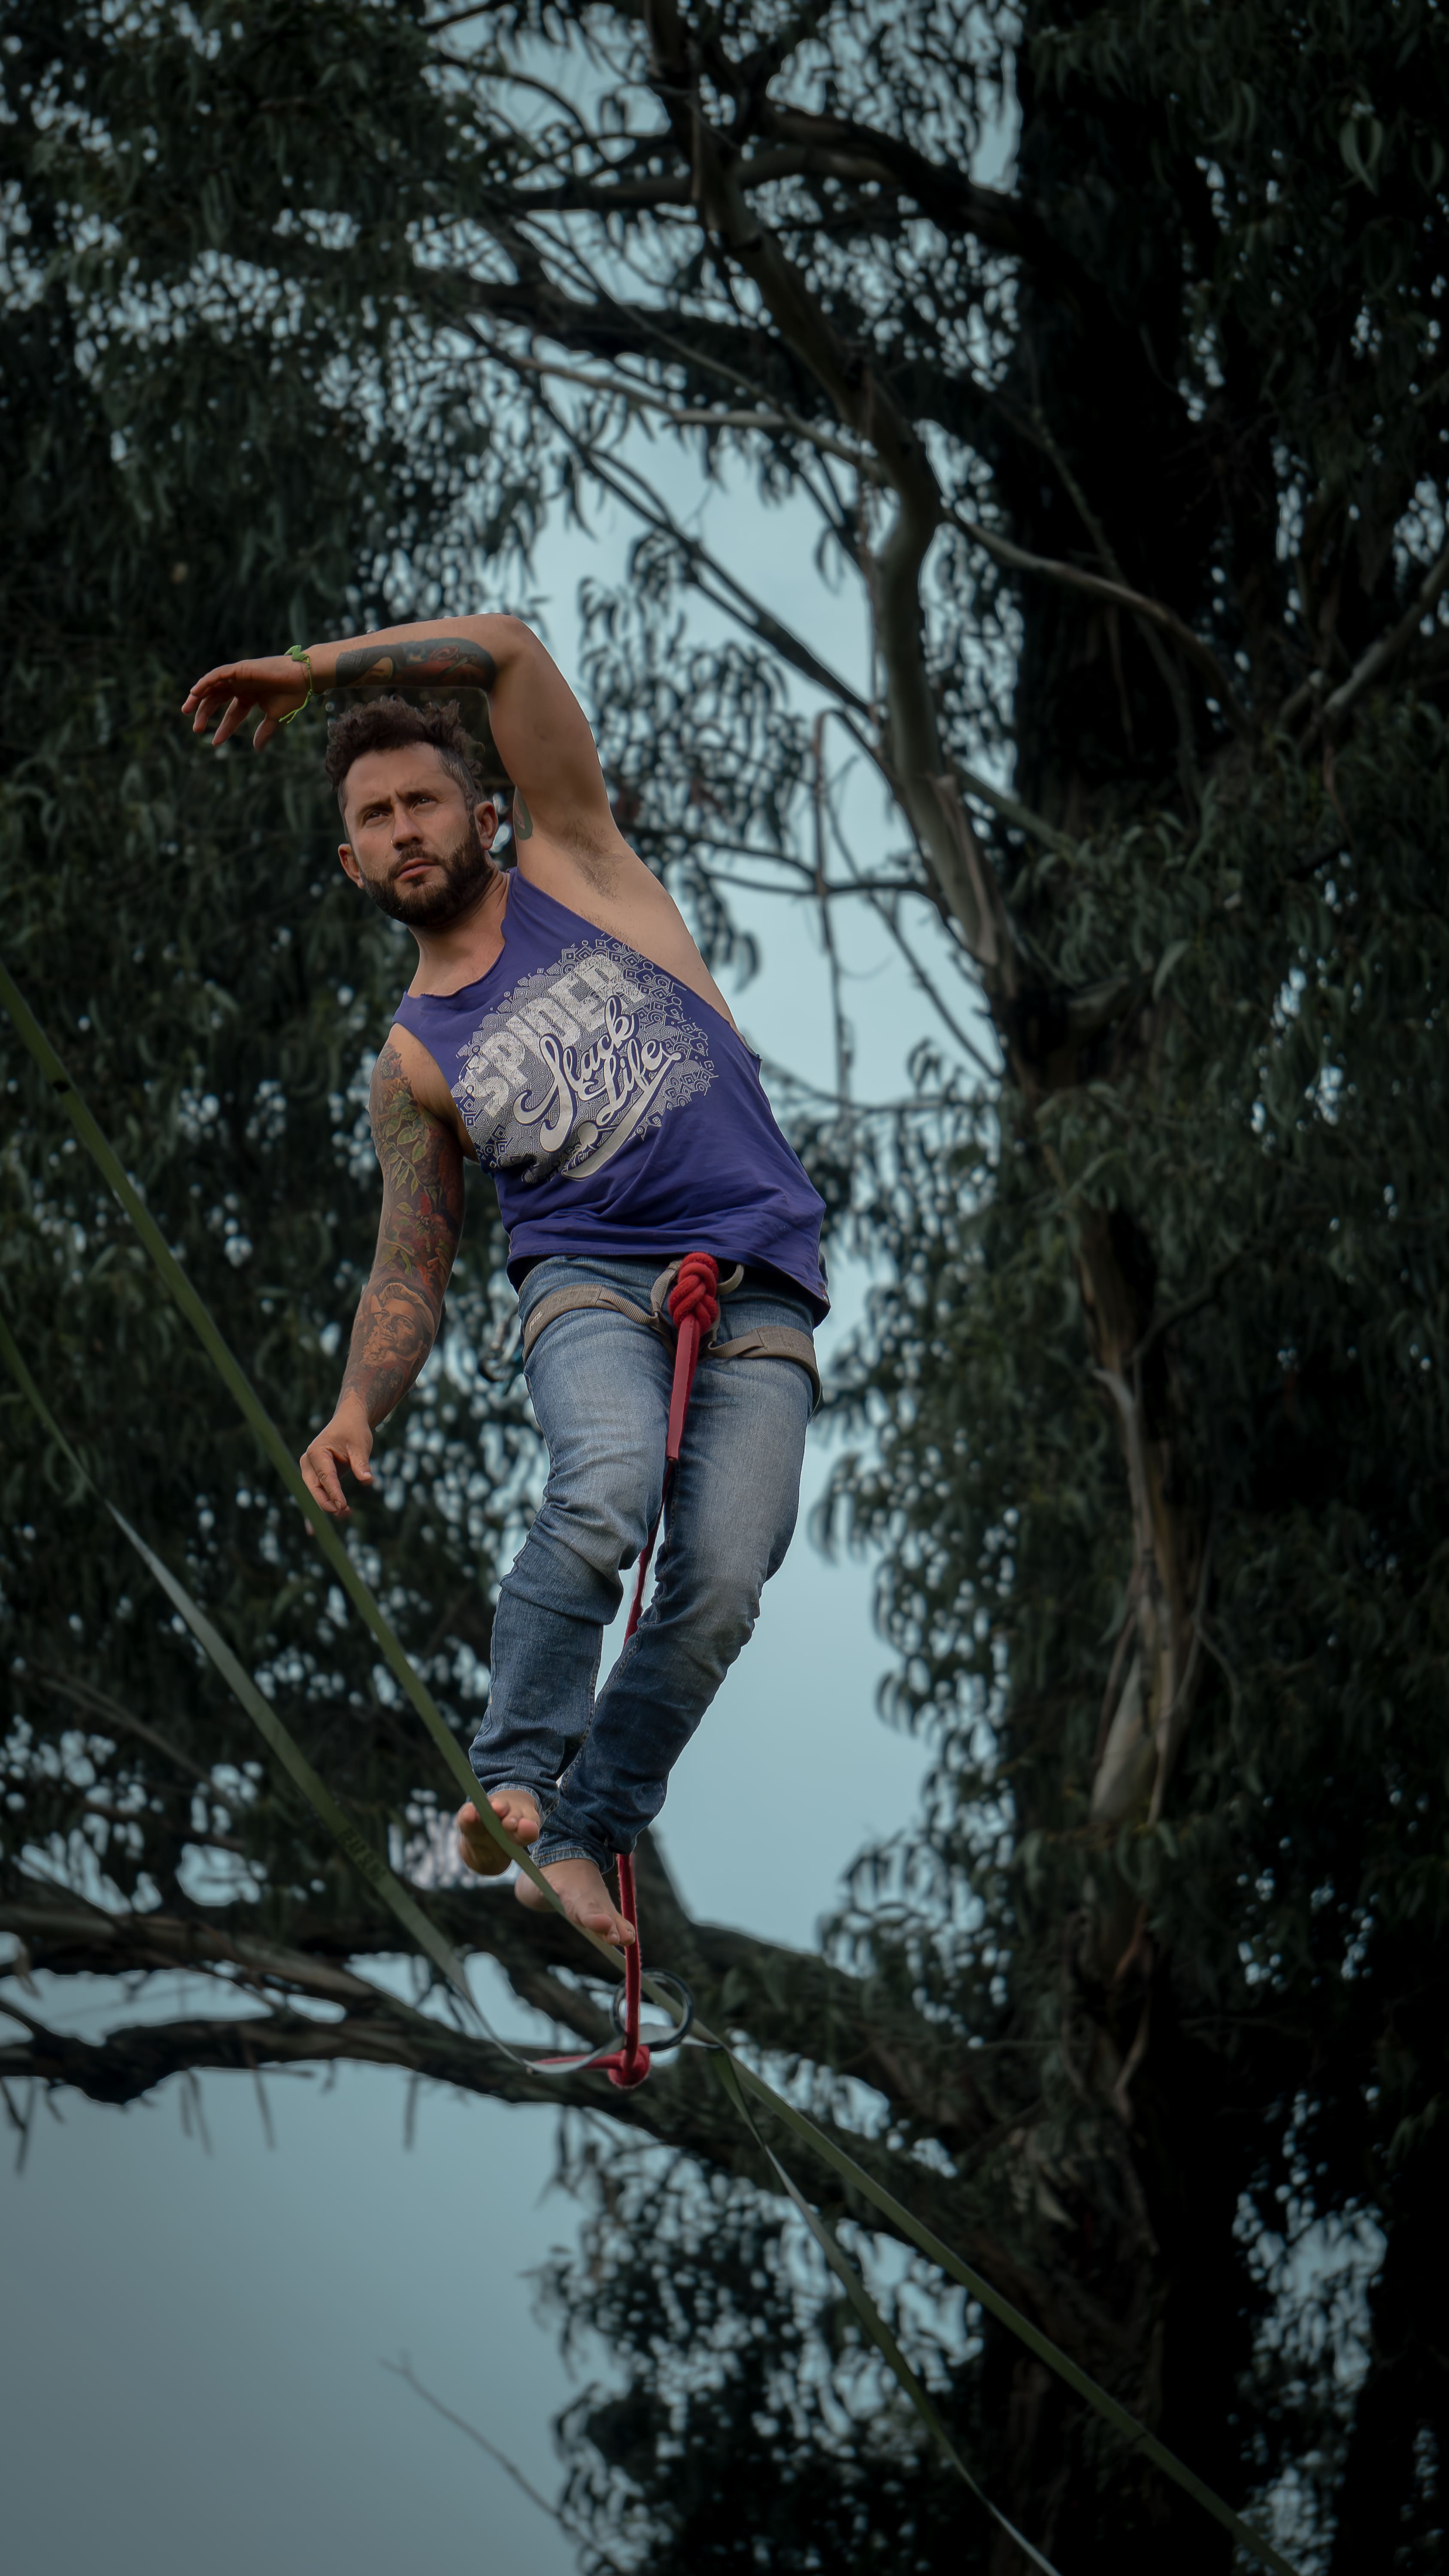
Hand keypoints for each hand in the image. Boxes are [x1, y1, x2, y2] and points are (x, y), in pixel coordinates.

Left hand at [182, 654, 306, 749]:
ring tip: (187, 711)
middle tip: (196, 730)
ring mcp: (239, 676)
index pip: (232, 714)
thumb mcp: (275, 718)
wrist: (303, 679)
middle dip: (204, 713)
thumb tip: (257, 749)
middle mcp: (241, 686)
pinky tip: (195, 693)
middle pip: (216, 699)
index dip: (224, 728)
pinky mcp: (239, 669)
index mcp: (250, 697)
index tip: (215, 742)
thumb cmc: (292, 696)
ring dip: (198, 698)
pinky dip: (205, 682)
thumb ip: (264, 732)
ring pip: (212, 686)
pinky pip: (217, 675)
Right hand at [300, 1400, 373, 1519]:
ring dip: (328, 1506)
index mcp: (317, 1453)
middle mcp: (309, 1463)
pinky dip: (320, 1508)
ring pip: (315, 1494)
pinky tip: (313, 1530)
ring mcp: (311, 1471)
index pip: (325, 1477)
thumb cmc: (354, 1431)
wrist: (348, 1422)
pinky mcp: (317, 1477)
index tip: (342, 1506)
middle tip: (343, 1512)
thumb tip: (367, 1481)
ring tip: (347, 1514)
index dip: (333, 1493)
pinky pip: (317, 1495)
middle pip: (314, 1488)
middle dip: (327, 1503)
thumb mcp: (360, 1444)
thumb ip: (361, 1463)